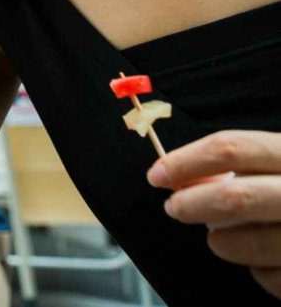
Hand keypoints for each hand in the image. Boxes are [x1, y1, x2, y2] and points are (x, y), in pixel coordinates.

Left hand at [151, 130, 280, 296]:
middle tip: (175, 208)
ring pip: (244, 244)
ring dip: (222, 241)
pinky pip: (270, 278)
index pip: (233, 148)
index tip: (158, 174)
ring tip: (225, 236)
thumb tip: (184, 175)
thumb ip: (246, 164)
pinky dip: (259, 271)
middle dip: (190, 204)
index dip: (186, 160)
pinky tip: (268, 258)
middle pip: (234, 198)